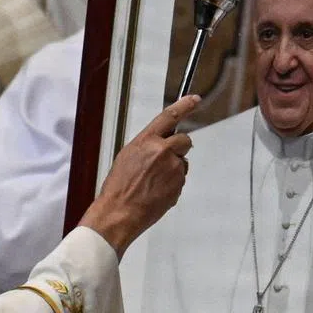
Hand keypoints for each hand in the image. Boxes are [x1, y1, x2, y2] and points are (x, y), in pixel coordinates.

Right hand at [79, 95, 198, 257]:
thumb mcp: (127, 157)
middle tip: (165, 161)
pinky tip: (155, 192)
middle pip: (184, 141)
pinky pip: (180, 180)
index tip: (194, 100)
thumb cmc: (118, 187)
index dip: (184, 105)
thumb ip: (146, 147)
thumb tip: (160, 145)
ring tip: (152, 182)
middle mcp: (162, 151)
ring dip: (173, 169)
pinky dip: (171, 184)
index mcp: (146, 141)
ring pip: (182, 163)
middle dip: (179, 148)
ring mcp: (173, 169)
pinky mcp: (178, 185)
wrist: (119, 212)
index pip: (169, 116)